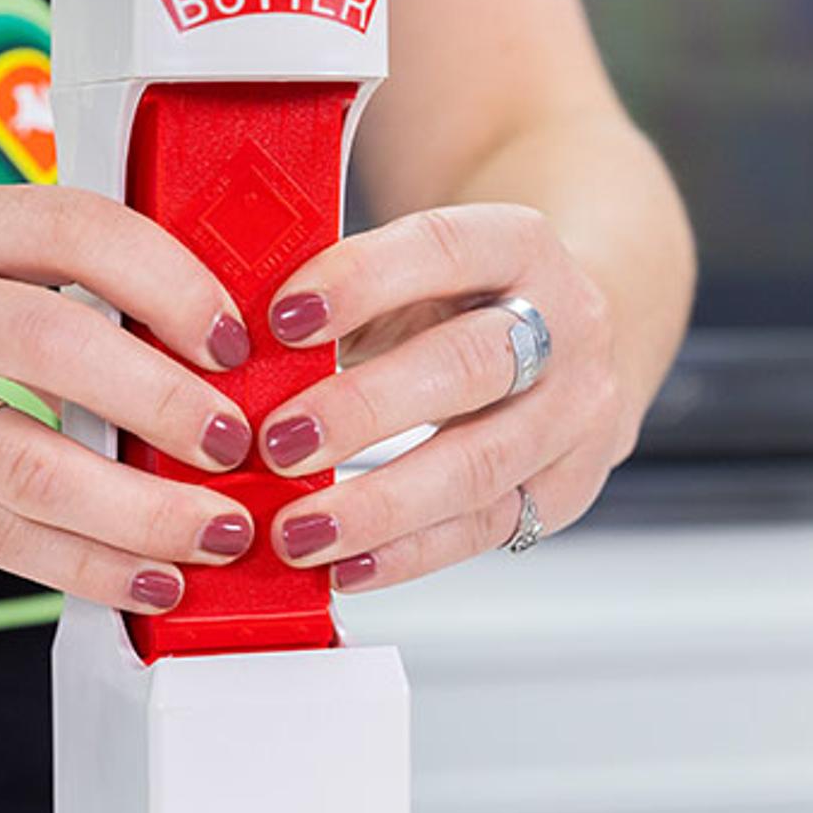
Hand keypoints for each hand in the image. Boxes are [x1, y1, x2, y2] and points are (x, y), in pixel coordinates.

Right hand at [0, 182, 260, 612]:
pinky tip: (148, 579)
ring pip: (36, 466)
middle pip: (66, 349)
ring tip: (220, 530)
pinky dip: (85, 566)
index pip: (79, 231)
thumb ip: (27, 266)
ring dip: (146, 510)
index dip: (175, 282)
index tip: (235, 336)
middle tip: (239, 442)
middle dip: (173, 404)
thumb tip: (180, 334)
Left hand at [254, 204, 639, 588]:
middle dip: (363, 409)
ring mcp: (574, 414)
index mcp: (519, 247)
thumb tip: (233, 350)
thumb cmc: (466, 304)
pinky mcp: (565, 489)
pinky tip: (344, 565)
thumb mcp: (411, 275)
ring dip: (378, 506)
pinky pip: (484, 530)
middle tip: (277, 442)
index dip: (362, 281)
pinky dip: (406, 555)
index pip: (444, 249)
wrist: (579, 336)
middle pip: (470, 364)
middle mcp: (566, 326)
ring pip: (481, 464)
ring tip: (297, 530)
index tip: (282, 318)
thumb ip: (340, 303)